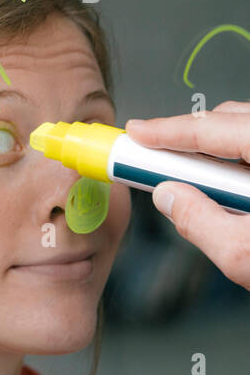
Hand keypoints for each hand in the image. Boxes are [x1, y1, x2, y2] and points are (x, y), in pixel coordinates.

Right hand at [125, 101, 249, 289]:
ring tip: (192, 180)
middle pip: (233, 120)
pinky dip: (238, 163)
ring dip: (216, 151)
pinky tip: (228, 190)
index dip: (168, 130)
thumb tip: (168, 195)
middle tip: (152, 156)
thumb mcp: (244, 255)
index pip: (214, 128)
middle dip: (189, 135)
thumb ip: (198, 222)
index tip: (135, 132)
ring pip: (247, 132)